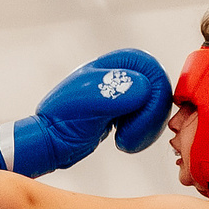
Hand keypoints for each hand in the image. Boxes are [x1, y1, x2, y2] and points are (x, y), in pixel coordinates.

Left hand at [0, 50, 171, 177]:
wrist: (51, 142)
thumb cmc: (61, 121)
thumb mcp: (86, 104)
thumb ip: (113, 91)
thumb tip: (142, 87)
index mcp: (110, 65)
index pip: (148, 65)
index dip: (152, 90)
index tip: (142, 111)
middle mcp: (118, 76)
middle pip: (157, 87)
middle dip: (150, 114)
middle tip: (131, 133)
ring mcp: (122, 95)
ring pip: (155, 105)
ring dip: (147, 126)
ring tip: (125, 140)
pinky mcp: (123, 113)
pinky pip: (147, 119)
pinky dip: (141, 133)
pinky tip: (124, 141)